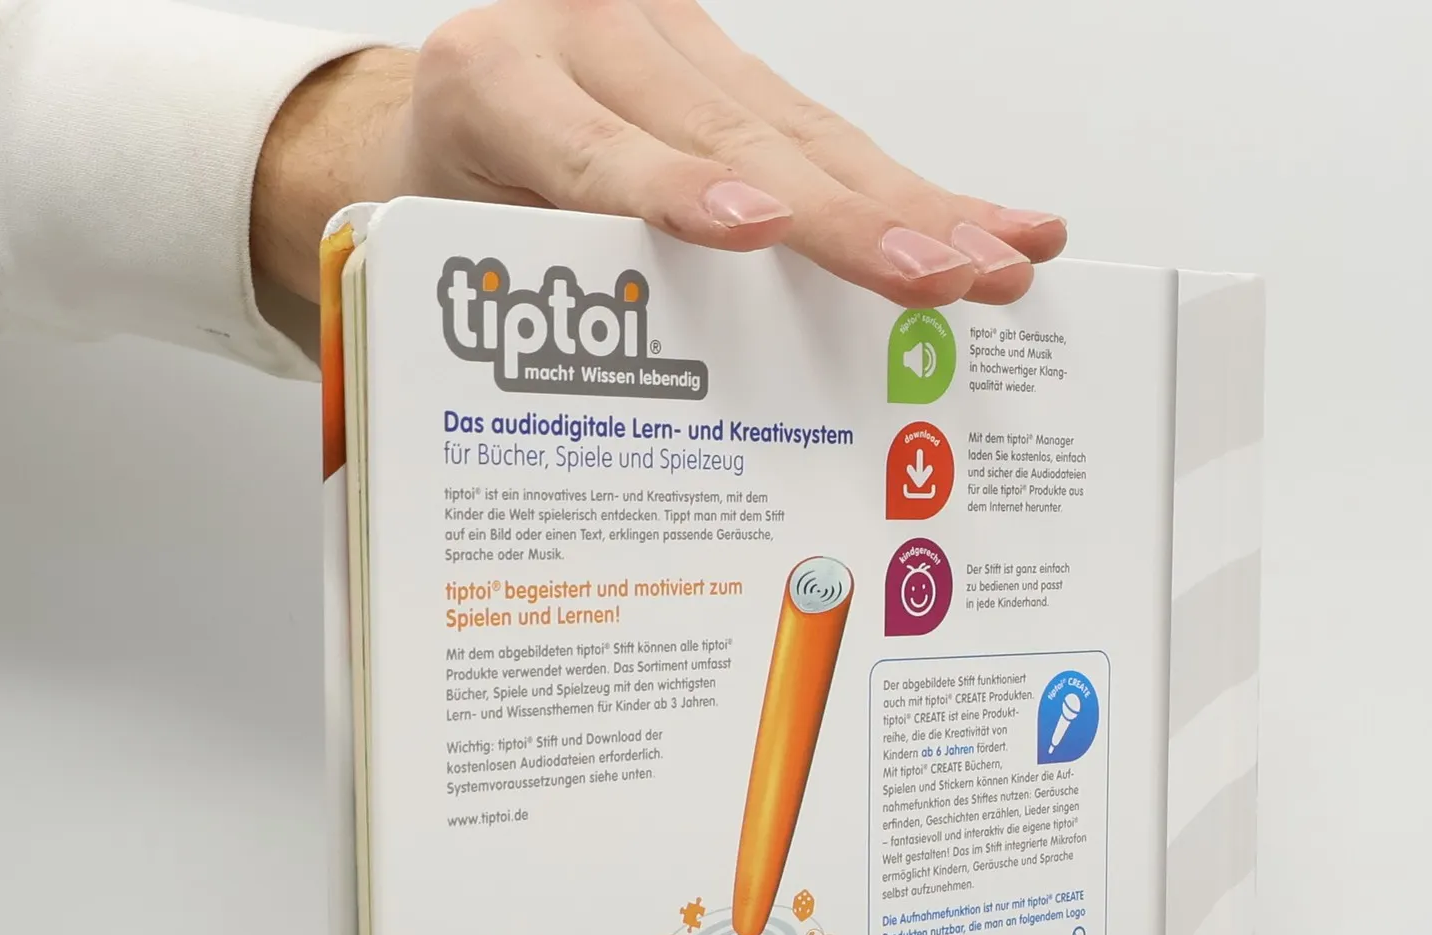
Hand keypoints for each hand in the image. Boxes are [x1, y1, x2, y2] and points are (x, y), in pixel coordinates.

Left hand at [251, 0, 1064, 312]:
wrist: (433, 131)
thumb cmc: (451, 212)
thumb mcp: (460, 260)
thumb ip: (553, 294)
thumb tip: (671, 400)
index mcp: (492, 82)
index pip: (596, 148)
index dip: (682, 192)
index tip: (755, 232)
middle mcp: (587, 33)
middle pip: (737, 139)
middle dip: (852, 219)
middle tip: (941, 278)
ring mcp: (667, 37)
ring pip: (804, 132)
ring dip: (913, 207)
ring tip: (998, 263)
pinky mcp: (721, 60)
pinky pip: (821, 130)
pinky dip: (908, 187)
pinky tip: (993, 216)